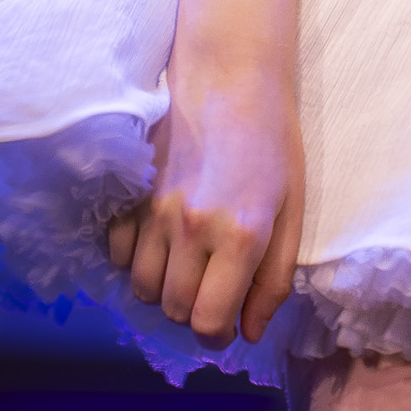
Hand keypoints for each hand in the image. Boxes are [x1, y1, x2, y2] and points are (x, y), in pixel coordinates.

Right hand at [106, 68, 303, 348]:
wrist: (228, 76)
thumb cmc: (271, 140)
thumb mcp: (293, 209)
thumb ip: (275, 278)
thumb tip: (252, 331)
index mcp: (241, 234)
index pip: (209, 322)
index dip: (218, 334)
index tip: (226, 323)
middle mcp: (192, 228)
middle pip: (174, 309)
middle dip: (194, 310)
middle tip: (210, 286)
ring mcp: (153, 210)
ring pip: (142, 287)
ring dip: (164, 285)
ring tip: (186, 260)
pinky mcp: (129, 193)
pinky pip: (118, 254)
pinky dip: (135, 257)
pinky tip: (159, 237)